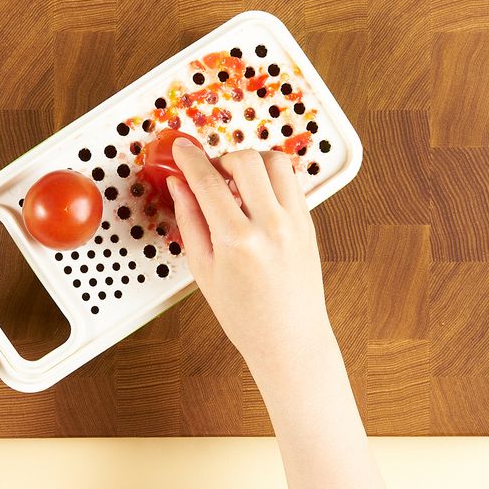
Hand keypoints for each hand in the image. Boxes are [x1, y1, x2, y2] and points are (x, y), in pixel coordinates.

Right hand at [167, 139, 331, 372]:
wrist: (290, 339)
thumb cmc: (245, 316)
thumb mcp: (203, 271)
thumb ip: (190, 220)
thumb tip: (179, 185)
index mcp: (238, 241)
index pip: (209, 182)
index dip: (190, 159)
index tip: (181, 149)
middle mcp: (272, 225)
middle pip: (247, 159)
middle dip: (222, 158)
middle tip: (211, 174)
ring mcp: (296, 222)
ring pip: (276, 161)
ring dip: (252, 161)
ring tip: (236, 183)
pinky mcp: (309, 222)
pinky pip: (291, 180)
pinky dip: (271, 176)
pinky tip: (256, 194)